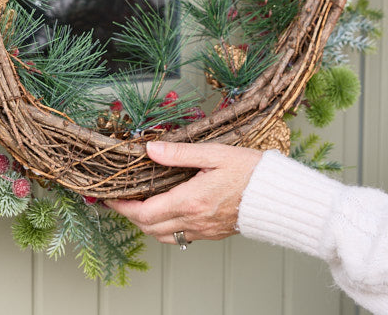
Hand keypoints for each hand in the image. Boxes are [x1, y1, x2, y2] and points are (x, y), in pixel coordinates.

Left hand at [106, 141, 261, 243]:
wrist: (278, 196)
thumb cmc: (251, 171)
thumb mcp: (213, 153)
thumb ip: (179, 153)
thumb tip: (150, 149)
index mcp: (191, 201)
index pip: (144, 213)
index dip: (122, 207)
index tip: (110, 198)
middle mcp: (195, 220)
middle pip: (149, 228)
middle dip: (130, 215)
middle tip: (119, 200)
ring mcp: (204, 230)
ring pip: (164, 236)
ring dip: (146, 224)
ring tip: (138, 205)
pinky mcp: (213, 233)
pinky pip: (181, 237)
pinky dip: (165, 228)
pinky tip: (166, 212)